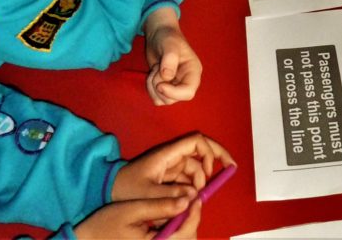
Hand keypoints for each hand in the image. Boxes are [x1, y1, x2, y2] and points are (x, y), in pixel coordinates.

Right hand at [73, 195, 199, 238]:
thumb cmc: (106, 224)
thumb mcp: (133, 209)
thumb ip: (161, 206)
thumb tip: (187, 200)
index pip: (185, 232)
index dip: (194, 214)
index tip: (197, 196)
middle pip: (187, 239)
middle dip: (191, 221)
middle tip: (189, 200)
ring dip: (184, 227)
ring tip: (178, 207)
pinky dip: (175, 232)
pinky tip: (169, 219)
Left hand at [112, 132, 235, 200]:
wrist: (110, 189)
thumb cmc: (126, 188)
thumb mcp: (147, 193)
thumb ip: (170, 195)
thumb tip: (194, 194)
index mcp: (168, 154)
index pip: (195, 142)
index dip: (210, 151)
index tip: (216, 169)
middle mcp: (173, 156)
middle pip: (200, 150)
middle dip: (216, 157)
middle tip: (231, 168)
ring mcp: (172, 165)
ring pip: (195, 168)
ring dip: (201, 180)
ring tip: (196, 199)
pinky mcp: (169, 176)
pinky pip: (187, 178)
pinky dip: (192, 187)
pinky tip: (190, 199)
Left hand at [144, 7, 202, 104]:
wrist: (158, 34)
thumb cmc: (167, 36)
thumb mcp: (169, 44)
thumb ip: (170, 59)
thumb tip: (167, 77)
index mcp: (193, 71)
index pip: (188, 92)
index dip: (173, 93)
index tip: (160, 85)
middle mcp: (186, 81)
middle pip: (172, 99)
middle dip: (159, 86)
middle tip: (157, 69)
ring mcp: (175, 85)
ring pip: (163, 100)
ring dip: (153, 87)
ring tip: (155, 70)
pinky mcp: (165, 87)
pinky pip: (156, 97)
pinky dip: (150, 88)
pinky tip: (153, 74)